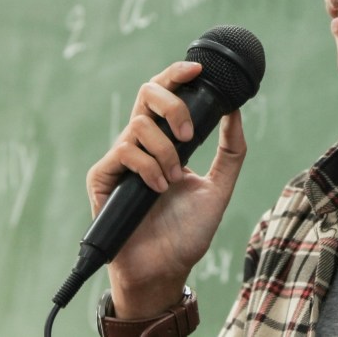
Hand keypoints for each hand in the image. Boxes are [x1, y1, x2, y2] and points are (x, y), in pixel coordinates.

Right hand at [85, 61, 246, 317]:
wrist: (165, 269)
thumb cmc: (187, 232)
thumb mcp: (219, 187)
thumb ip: (231, 151)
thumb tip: (236, 111)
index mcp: (165, 141)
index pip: (166, 95)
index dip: (177, 75)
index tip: (199, 69)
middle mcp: (141, 143)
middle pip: (147, 93)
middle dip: (172, 103)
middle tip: (189, 134)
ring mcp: (120, 158)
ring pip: (140, 125)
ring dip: (165, 151)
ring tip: (173, 180)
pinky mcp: (102, 176)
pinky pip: (124, 151)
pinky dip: (147, 166)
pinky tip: (157, 188)